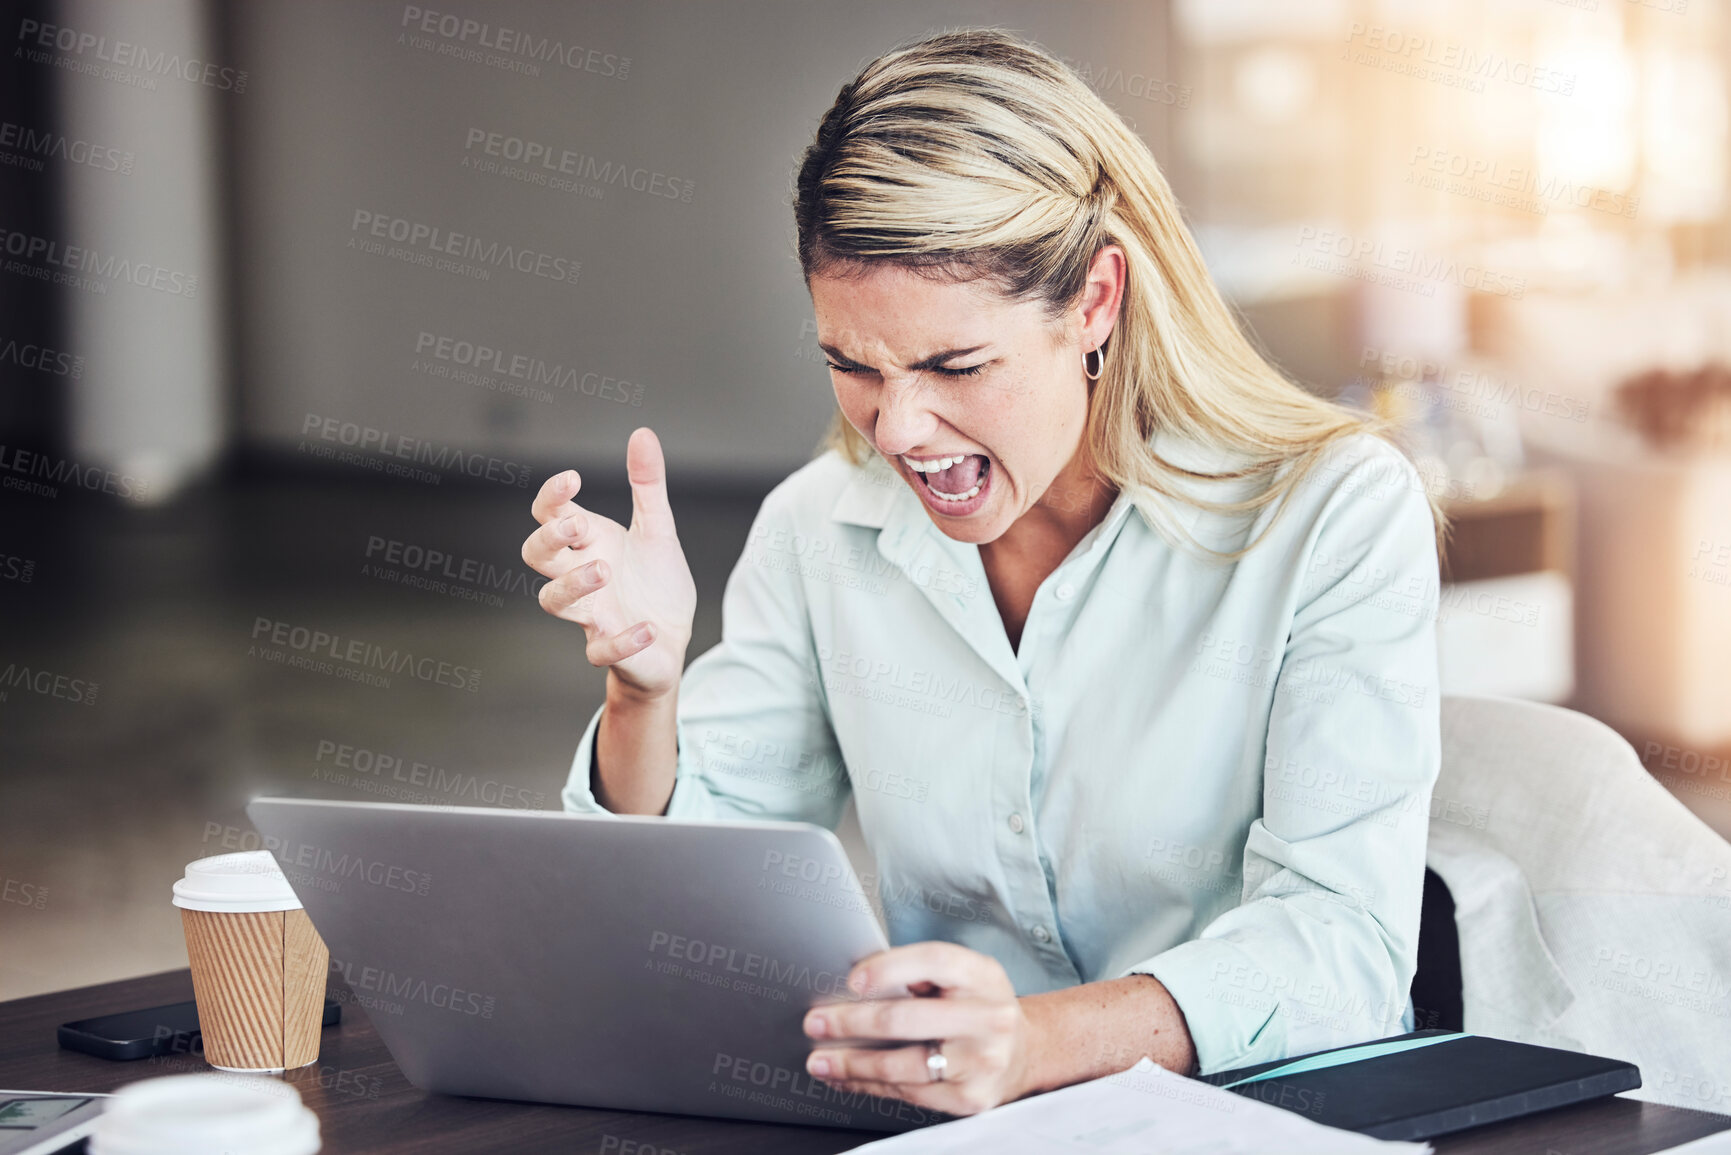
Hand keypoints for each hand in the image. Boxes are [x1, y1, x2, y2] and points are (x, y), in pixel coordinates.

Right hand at [523, 428, 696, 698]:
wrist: (672, 640)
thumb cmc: (655, 583)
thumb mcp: (658, 529)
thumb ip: (647, 485)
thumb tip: (643, 433)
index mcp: (589, 543)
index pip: (550, 515)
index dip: (552, 496)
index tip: (573, 479)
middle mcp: (580, 575)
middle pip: (536, 555)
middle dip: (548, 539)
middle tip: (578, 528)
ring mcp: (590, 614)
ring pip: (552, 602)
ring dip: (573, 586)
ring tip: (605, 570)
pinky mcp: (608, 649)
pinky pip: (599, 650)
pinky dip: (622, 641)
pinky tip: (648, 628)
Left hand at [802, 942, 1036, 1116]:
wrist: (1023, 1052)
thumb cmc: (979, 1007)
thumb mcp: (965, 977)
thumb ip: (922, 974)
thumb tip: (855, 984)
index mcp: (983, 976)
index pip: (935, 962)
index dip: (890, 967)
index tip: (852, 979)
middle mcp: (988, 1018)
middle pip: (907, 1018)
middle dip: (851, 1022)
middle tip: (816, 1022)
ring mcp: (980, 1062)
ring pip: (901, 1065)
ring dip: (851, 1063)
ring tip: (821, 1059)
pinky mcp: (969, 1098)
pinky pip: (907, 1092)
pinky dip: (870, 1085)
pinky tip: (848, 1078)